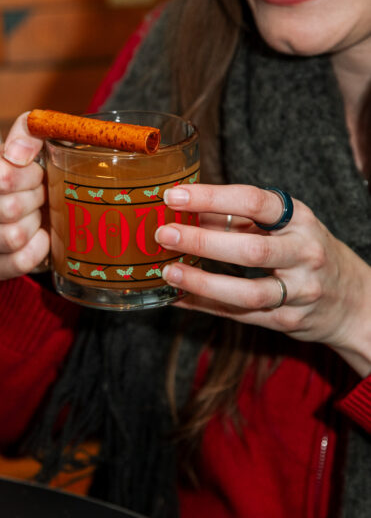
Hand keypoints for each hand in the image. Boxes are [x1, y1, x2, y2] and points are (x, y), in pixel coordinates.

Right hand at [0, 111, 48, 278]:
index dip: (30, 175)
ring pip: (13, 236)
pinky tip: (40, 236)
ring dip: (35, 223)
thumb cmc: (32, 170)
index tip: (36, 171)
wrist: (41, 204)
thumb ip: (27, 131)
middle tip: (39, 194)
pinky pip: (16, 263)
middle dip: (36, 199)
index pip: (1, 177)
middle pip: (10, 208)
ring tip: (35, 213)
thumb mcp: (32, 140)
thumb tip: (17, 154)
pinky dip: (37, 250)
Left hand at [157, 183, 370, 376]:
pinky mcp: (288, 321)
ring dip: (202, 283)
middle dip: (202, 243)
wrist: (353, 299)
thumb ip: (239, 218)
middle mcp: (304, 253)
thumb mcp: (283, 225)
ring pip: (248, 292)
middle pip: (251, 250)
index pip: (253, 202)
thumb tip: (184, 211)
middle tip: (164, 235)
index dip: (211, 198)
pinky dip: (206, 306)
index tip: (174, 197)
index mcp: (299, 219)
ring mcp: (300, 291)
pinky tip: (178, 298)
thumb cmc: (305, 251)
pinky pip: (241, 315)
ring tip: (169, 272)